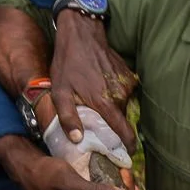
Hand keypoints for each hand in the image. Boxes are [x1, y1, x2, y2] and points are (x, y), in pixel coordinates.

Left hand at [49, 7, 137, 149]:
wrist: (82, 32)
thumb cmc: (68, 63)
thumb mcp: (60, 91)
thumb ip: (68, 117)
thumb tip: (77, 140)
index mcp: (105, 102)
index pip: (124, 133)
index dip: (126, 147)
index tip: (125, 157)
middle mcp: (120, 95)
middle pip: (121, 121)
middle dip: (113, 127)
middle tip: (98, 127)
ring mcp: (127, 84)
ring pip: (122, 107)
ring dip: (112, 109)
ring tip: (96, 101)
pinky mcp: (129, 75)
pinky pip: (124, 94)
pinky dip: (114, 95)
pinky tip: (100, 86)